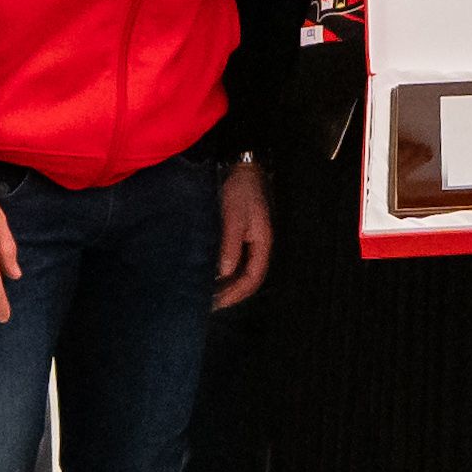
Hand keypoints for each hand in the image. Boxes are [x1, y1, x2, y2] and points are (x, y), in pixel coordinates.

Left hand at [214, 158, 271, 309]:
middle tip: (209, 304)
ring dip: (228, 285)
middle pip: (249, 279)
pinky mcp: (241, 236)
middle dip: (232, 294)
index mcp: (262, 243)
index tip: (217, 302)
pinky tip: (211, 275)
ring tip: (209, 294)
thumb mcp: (234, 216)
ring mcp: (251, 242)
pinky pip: (237, 262)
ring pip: (243, 272)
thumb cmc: (239, 190)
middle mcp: (259, 246)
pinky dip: (225, 273)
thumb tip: (224, 273)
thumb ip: (230, 244)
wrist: (241, 167)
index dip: (236, 293)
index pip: (253, 278)